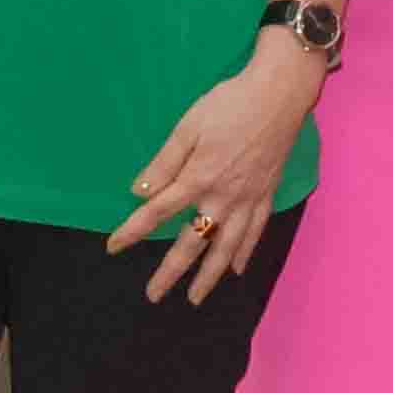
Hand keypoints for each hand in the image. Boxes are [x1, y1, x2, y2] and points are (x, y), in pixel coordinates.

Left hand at [114, 32, 324, 302]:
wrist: (279, 95)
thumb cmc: (230, 104)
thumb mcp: (188, 126)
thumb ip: (164, 162)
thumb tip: (139, 193)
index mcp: (198, 177)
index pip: (158, 211)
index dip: (133, 231)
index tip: (113, 247)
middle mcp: (222, 197)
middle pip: (192, 241)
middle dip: (171, 271)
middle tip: (154, 295)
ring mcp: (248, 199)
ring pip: (226, 247)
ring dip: (208, 276)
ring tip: (196, 297)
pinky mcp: (266, 194)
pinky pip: (255, 232)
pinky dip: (244, 253)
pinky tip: (235, 269)